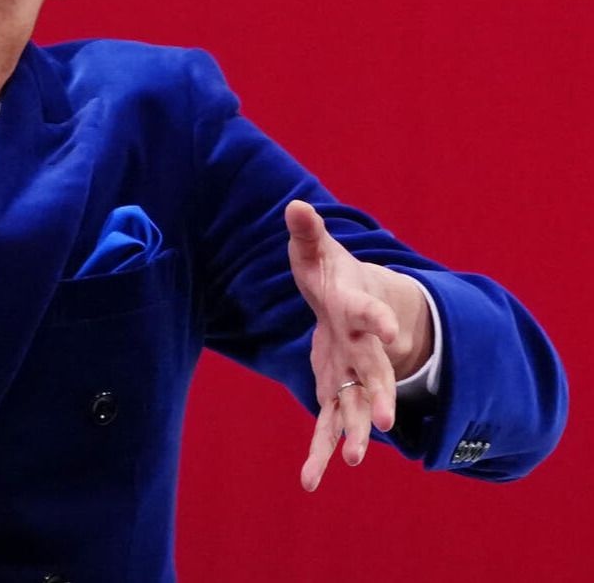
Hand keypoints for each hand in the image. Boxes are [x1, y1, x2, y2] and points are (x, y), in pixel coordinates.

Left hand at [286, 200, 429, 491]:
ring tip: (352, 461)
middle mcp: (360, 347)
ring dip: (355, 433)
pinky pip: (330, 424)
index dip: (379, 320)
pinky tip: (309, 481)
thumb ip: (307, 233)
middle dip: (379, 395)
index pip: (368, 313)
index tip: (391, 332)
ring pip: (357, 407)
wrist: (352, 300)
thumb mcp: (316, 252)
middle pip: (374, 372)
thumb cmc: (331, 273)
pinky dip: (321, 451)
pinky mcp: (337, 389)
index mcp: (354, 309)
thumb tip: (294, 205)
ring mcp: (352, 372)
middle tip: (384, 421)